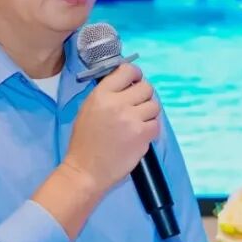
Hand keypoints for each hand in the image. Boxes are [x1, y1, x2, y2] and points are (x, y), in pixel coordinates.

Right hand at [62, 62, 160, 195]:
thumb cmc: (85, 141)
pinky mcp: (142, 135)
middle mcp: (117, 103)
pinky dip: (151, 129)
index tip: (135, 82)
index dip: (135, 75)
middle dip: (144, 96)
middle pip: (146, 87)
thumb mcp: (89, 109)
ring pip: (154, 105)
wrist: (85, 170)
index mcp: (101, 94)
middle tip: (137, 106)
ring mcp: (131, 119)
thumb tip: (129, 84)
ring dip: (149, 113)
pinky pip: (156, 124)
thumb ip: (108, 94)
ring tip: (138, 122)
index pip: (127, 71)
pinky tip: (140, 134)